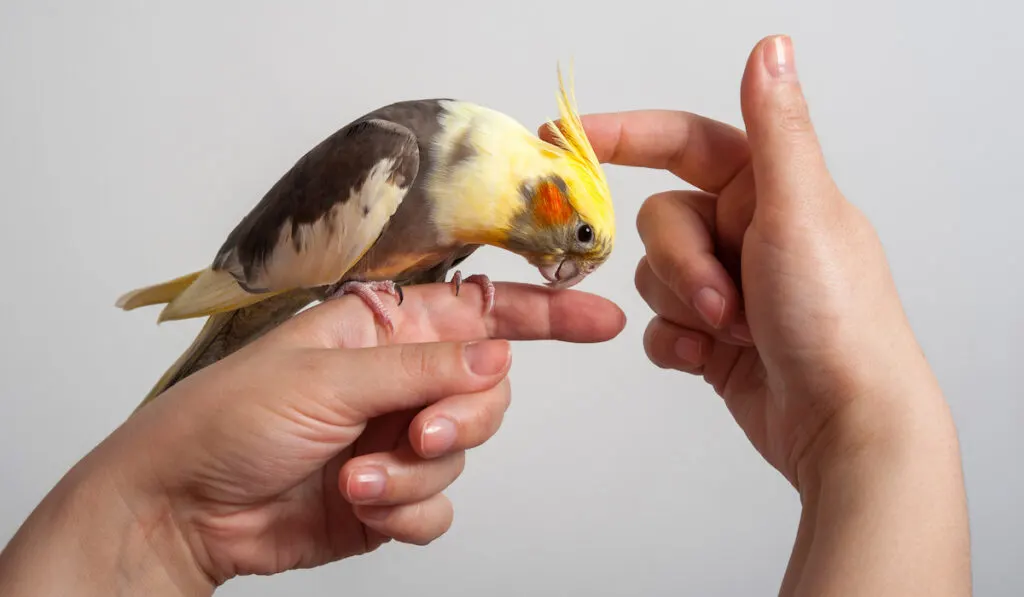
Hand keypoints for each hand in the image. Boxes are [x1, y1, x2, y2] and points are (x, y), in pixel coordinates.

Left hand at [0, 282, 623, 593]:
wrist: (185, 508)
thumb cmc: (228, 420)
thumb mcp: (328, 379)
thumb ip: (421, 368)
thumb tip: (497, 358)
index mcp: (382, 328)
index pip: (479, 310)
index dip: (543, 311)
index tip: (598, 317)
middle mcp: (398, 378)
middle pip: (486, 388)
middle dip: (464, 414)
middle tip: (420, 429)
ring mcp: (397, 437)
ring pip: (464, 449)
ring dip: (418, 468)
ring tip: (360, 476)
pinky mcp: (391, 495)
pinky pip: (440, 502)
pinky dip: (408, 508)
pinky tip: (361, 503)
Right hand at [542, 35, 968, 595]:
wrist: (843, 424)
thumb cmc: (838, 318)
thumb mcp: (802, 211)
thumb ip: (775, 129)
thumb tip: (770, 48)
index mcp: (770, 189)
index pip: (683, 140)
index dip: (625, 135)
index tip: (568, 137)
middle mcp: (745, 231)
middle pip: (660, 220)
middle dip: (681, 264)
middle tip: (723, 301)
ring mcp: (726, 286)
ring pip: (652, 275)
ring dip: (683, 307)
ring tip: (731, 332)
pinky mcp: (711, 336)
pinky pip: (657, 326)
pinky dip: (677, 344)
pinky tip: (711, 359)